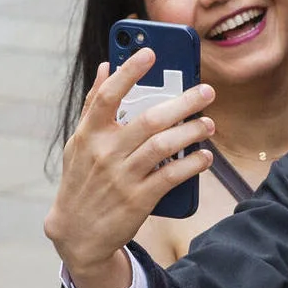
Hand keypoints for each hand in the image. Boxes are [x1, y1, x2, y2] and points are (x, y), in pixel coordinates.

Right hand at [43, 49, 215, 287]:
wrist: (77, 235)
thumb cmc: (81, 182)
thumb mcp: (79, 144)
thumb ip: (94, 105)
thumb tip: (105, 66)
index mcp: (89, 135)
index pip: (108, 96)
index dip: (129, 72)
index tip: (150, 53)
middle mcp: (105, 154)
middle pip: (148, 120)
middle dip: (183, 102)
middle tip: (206, 92)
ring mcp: (122, 178)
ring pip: (164, 146)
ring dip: (192, 132)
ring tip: (209, 124)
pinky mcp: (138, 200)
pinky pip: (171, 176)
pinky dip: (191, 164)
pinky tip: (204, 157)